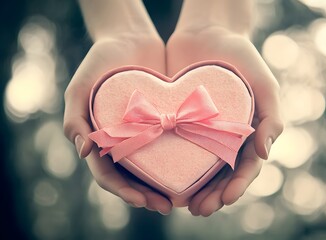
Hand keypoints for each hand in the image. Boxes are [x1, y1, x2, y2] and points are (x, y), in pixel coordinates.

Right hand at [63, 32, 171, 213]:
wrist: (129, 39)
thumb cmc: (98, 63)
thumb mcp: (80, 88)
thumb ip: (75, 119)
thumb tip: (83, 152)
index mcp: (100, 141)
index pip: (108, 175)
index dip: (123, 190)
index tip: (142, 200)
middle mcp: (123, 142)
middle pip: (132, 178)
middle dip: (147, 195)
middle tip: (166, 206)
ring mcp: (144, 134)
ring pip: (153, 168)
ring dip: (164, 185)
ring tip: (183, 198)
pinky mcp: (164, 122)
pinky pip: (171, 145)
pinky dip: (179, 161)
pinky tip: (194, 170)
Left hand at [167, 25, 283, 215]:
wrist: (208, 32)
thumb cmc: (242, 57)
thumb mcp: (265, 84)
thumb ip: (272, 118)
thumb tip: (265, 156)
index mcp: (250, 133)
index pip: (246, 167)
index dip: (238, 186)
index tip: (226, 199)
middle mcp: (226, 138)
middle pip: (222, 175)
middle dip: (214, 195)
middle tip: (200, 209)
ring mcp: (202, 133)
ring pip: (199, 169)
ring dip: (193, 189)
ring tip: (182, 204)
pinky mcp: (179, 123)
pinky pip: (176, 150)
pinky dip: (173, 168)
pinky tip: (163, 181)